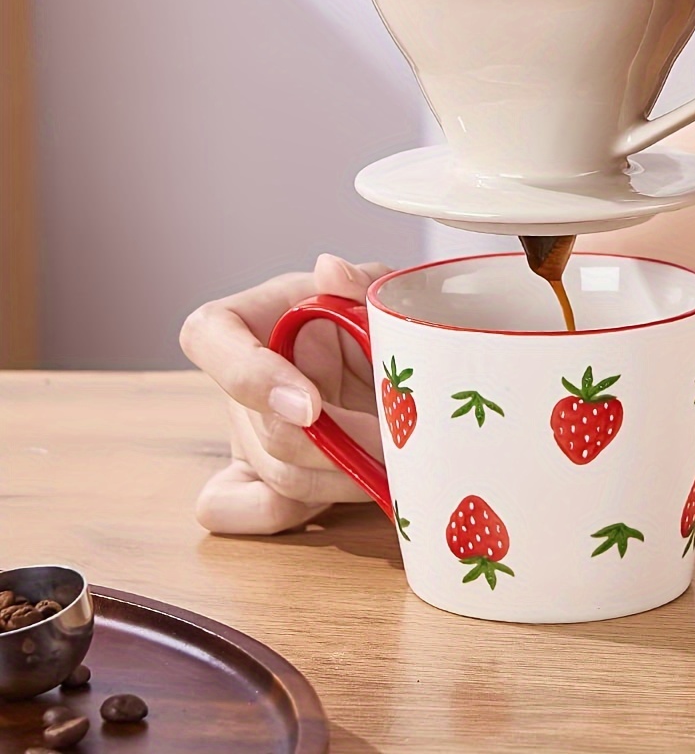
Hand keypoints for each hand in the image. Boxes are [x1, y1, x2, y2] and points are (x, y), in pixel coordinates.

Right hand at [180, 254, 390, 534]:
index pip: (210, 338)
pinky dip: (298, 513)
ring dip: (342, 480)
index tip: (310, 406)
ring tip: (395, 462)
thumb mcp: (375, 291)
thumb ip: (359, 282)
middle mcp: (236, 382)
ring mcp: (242, 435)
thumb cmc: (369, 320)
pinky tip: (353, 490)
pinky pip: (243, 512)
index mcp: (247, 319)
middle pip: (262, 433)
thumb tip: (330, 270)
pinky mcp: (256, 479)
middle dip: (336, 447)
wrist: (385, 363)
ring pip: (276, 478)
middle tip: (392, 442)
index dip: (252, 378)